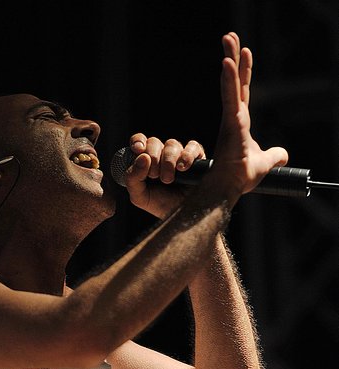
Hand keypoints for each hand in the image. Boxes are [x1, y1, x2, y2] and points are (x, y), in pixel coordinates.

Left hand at [123, 134, 205, 218]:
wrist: (180, 215)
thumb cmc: (159, 205)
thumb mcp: (138, 196)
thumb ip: (132, 178)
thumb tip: (143, 157)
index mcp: (146, 160)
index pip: (139, 140)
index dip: (138, 142)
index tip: (138, 150)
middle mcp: (162, 155)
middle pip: (154, 141)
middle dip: (153, 159)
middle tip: (155, 176)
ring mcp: (179, 155)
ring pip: (172, 144)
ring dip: (168, 162)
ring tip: (168, 180)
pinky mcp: (197, 158)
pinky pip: (192, 146)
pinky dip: (186, 156)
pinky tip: (183, 168)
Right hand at [213, 32, 287, 199]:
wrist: (230, 187)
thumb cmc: (240, 177)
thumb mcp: (264, 163)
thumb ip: (274, 155)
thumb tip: (284, 154)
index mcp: (239, 123)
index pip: (241, 92)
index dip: (242, 72)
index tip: (243, 53)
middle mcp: (233, 117)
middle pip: (234, 82)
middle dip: (233, 57)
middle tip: (229, 36)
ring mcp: (231, 119)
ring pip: (231, 83)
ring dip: (230, 60)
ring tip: (228, 38)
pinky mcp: (232, 123)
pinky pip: (231, 96)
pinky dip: (230, 79)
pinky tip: (228, 62)